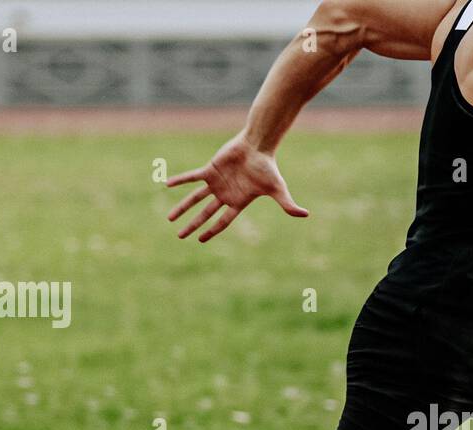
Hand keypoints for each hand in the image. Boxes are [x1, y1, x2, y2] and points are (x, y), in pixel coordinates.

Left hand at [166, 135, 308, 241]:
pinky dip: (181, 181)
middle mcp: (224, 195)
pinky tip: (167, 186)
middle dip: (193, 225)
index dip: (211, 231)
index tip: (200, 240)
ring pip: (196, 198)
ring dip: (183, 207)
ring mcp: (216, 182)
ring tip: (170, 218)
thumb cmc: (268, 167)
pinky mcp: (210, 169)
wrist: (258, 145)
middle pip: (205, 214)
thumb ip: (287, 204)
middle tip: (181, 236)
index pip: (222, 221)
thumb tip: (305, 215)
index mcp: (238, 202)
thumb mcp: (277, 189)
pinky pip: (192, 177)